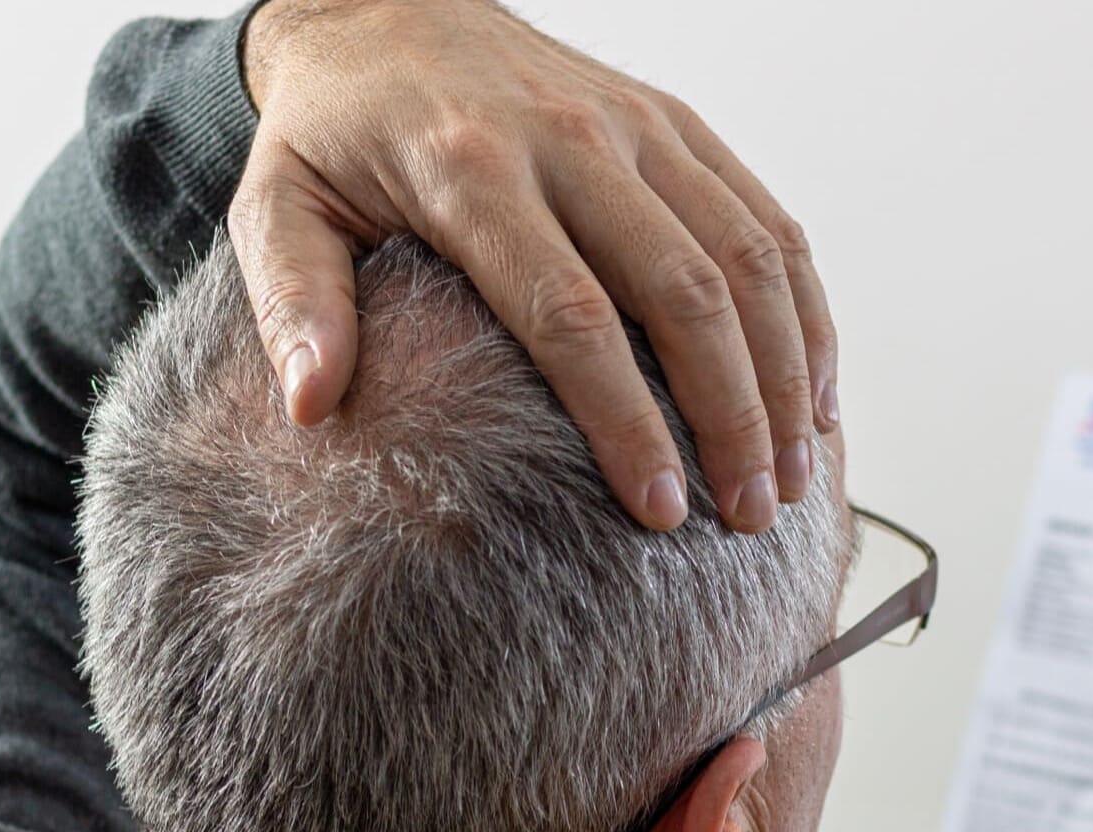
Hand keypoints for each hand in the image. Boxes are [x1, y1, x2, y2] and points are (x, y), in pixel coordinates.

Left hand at [230, 0, 838, 533]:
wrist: (386, 6)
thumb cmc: (333, 132)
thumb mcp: (276, 205)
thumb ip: (294, 302)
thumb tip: (312, 408)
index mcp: (472, 169)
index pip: (570, 313)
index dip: (625, 418)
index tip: (659, 510)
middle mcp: (570, 139)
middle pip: (682, 291)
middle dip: (730, 414)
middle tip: (746, 519)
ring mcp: (638, 127)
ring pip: (746, 256)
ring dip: (784, 372)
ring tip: (794, 479)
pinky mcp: (678, 122)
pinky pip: (767, 218)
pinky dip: (806, 311)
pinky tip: (815, 397)